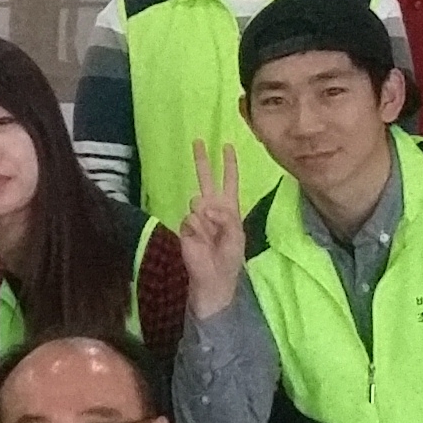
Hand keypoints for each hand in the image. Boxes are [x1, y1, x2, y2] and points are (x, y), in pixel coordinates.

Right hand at [176, 140, 248, 319]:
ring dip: (207, 217)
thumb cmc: (229, 260)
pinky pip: (190, 219)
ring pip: (197, 201)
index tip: (226, 145)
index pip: (229, 182)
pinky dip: (197, 229)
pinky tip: (200, 241)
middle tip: (197, 140)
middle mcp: (212, 209)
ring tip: (211, 236)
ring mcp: (197, 218)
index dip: (229, 164)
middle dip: (202, 160)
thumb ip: (225, 217)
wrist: (212, 281)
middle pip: (206, 179)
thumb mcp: (237, 236)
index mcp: (229, 210)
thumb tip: (204, 205)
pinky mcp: (185, 228)